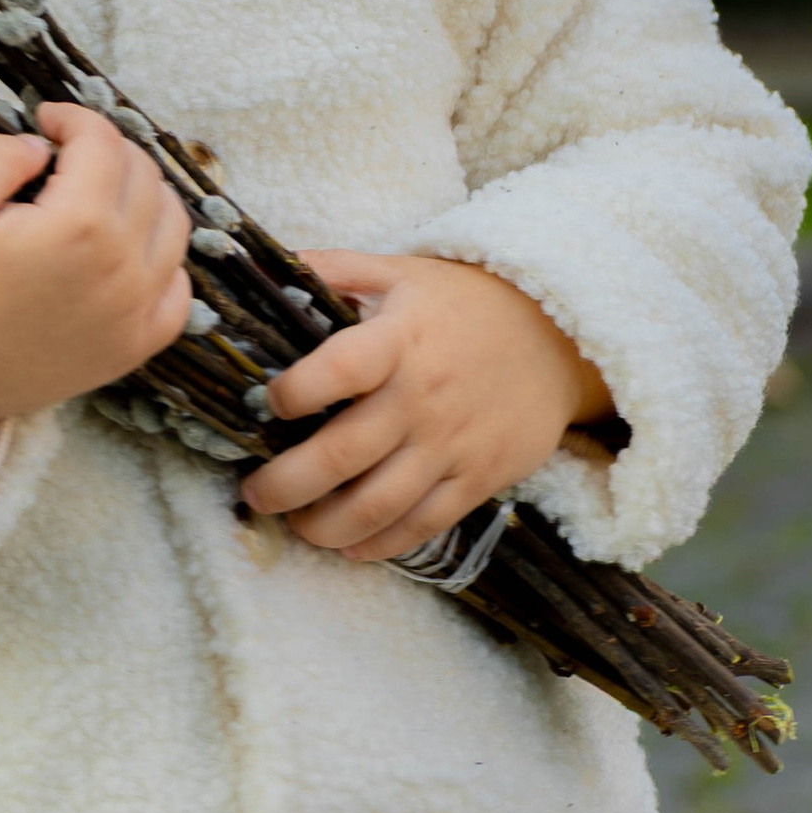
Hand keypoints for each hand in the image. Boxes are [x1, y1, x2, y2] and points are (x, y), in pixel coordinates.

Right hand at [0, 103, 193, 456]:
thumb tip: (43, 148)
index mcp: (79, 226)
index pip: (103, 143)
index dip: (75, 118)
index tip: (48, 118)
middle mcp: (122, 268)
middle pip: (144, 176)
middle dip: (107, 150)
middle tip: (66, 153)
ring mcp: (135, 313)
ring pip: (172, 225)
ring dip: (141, 194)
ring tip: (97, 192)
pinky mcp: (133, 349)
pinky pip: (178, 290)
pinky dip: (162, 258)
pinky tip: (125, 250)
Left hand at [243, 251, 613, 563]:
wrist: (556, 338)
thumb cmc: (463, 305)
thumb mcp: (402, 271)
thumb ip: (335, 269)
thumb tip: (270, 266)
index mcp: (399, 339)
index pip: (341, 368)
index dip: (296, 390)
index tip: (268, 403)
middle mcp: (422, 396)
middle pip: (344, 454)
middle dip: (286, 484)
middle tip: (255, 495)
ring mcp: (451, 443)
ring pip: (378, 504)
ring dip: (325, 526)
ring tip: (296, 525)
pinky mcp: (478, 478)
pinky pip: (424, 524)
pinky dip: (381, 543)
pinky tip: (349, 545)